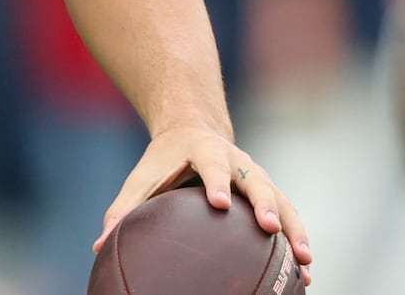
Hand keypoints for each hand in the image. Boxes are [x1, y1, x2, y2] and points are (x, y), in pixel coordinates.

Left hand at [97, 125, 312, 281]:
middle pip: (258, 181)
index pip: (212, 164)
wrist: (194, 129)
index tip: (219, 203)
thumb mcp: (142, 176)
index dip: (217, 181)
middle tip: (270, 229)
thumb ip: (123, 208)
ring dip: (295, 230)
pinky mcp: (269, 193)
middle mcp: (238, 161)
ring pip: (283, 201)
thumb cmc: (164, 160)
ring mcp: (258, 176)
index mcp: (206, 150)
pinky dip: (298, 241)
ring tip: (305, 262)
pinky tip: (305, 275)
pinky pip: (289, 217)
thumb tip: (99, 246)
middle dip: (267, 205)